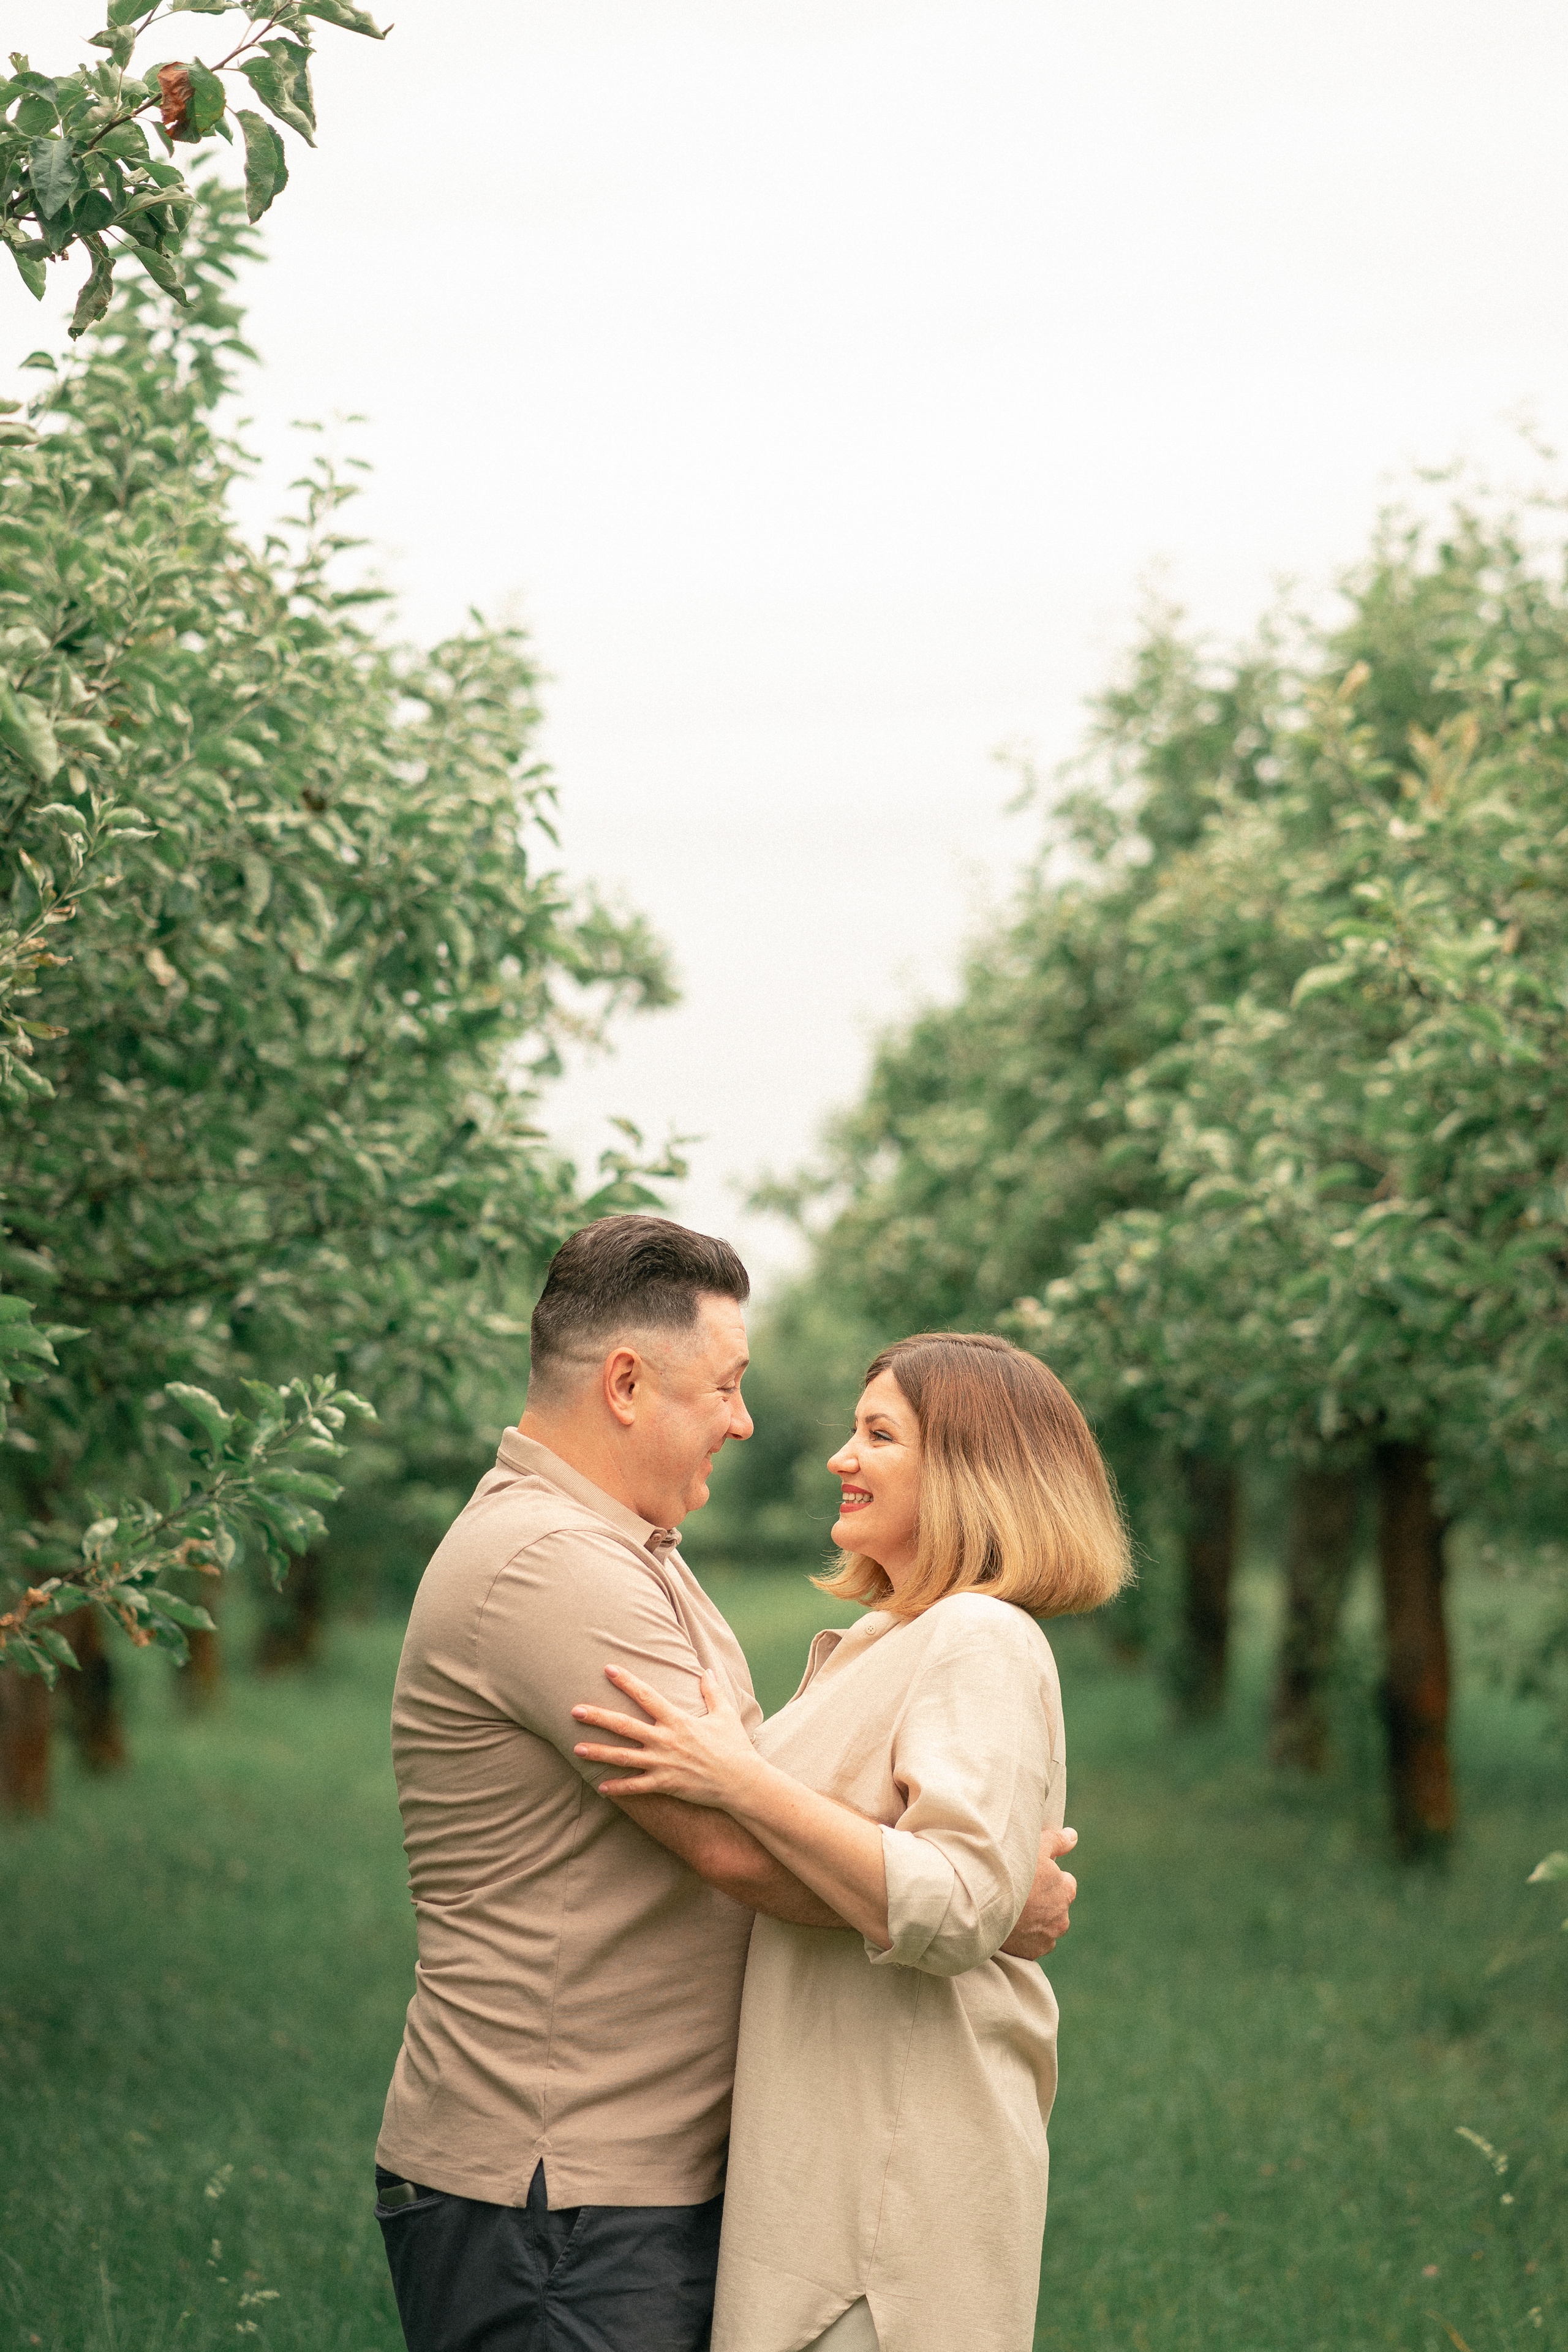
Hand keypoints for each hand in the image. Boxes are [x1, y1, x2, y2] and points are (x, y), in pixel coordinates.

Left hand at [572, 1666, 761, 1807]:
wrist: (741, 1782)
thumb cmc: (734, 1747)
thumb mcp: (725, 1714)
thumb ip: (712, 1691)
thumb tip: (705, 1670)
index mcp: (678, 1720)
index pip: (647, 1696)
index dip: (627, 1682)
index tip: (608, 1669)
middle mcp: (666, 1740)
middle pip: (625, 1726)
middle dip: (599, 1717)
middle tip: (575, 1710)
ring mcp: (663, 1764)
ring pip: (623, 1757)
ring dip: (599, 1752)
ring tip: (576, 1748)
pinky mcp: (665, 1785)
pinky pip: (636, 1787)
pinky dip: (618, 1787)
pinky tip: (600, 1786)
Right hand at [1000, 1826, 1077, 1959]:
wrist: (984, 1906)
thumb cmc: (1011, 1873)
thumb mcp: (1035, 1848)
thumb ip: (1057, 1841)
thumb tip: (1073, 1835)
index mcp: (1066, 1891)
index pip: (1066, 1883)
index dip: (1049, 1878)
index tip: (1033, 1877)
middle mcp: (1062, 1918)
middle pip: (1055, 1906)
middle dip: (1044, 1901)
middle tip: (1021, 1893)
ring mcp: (1047, 1938)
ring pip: (1045, 1926)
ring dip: (1035, 1921)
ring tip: (1013, 1910)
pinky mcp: (1033, 1953)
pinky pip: (1033, 1944)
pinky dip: (1025, 1937)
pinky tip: (1010, 1926)